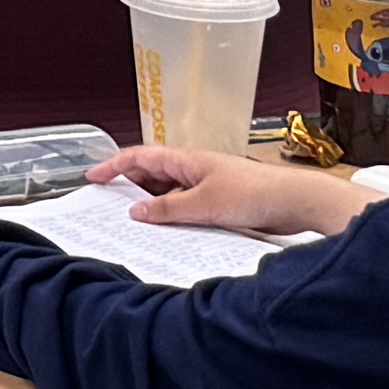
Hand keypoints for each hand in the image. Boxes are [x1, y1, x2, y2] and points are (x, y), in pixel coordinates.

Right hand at [96, 142, 353, 236]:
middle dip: (130, 187)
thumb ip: (167, 208)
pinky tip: (170, 231)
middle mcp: (194, 169)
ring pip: (170, 192)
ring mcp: (207, 185)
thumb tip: (136, 211)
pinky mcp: (220, 201)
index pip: (140, 157)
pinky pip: (186, 206)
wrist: (294, 202)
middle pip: (152, 174)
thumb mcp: (203, 204)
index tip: (93, 177)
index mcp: (186, 160)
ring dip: (153, 205)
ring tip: (136, 223)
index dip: (114, 166)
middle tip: (109, 205)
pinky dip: (172, 215)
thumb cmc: (254, 194)